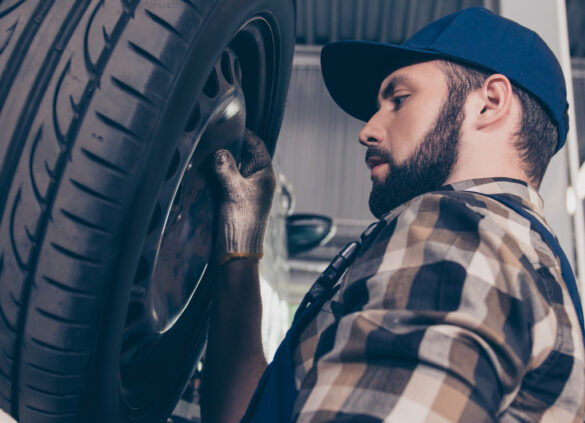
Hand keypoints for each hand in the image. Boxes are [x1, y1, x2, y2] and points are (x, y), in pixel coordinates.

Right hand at [210, 130, 275, 264]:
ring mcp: (247, 190)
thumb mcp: (233, 190)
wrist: (236, 252)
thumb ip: (225, 167)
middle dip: (229, 146)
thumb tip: (219, 151)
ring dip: (222, 160)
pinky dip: (218, 173)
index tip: (226, 124)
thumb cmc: (240, 222)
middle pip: (244, 154)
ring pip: (234, 166)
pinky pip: (227, 179)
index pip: (257, 145)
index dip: (243, 133)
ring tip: (206, 151)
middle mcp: (258, 180)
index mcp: (265, 175)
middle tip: (211, 137)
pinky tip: (205, 170)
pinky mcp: (235, 199)